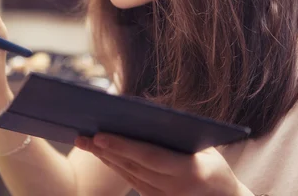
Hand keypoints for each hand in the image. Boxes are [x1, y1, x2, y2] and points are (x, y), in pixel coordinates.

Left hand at [75, 134, 250, 195]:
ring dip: (104, 158)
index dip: (123, 147)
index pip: (150, 157)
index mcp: (190, 170)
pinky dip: (115, 167)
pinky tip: (100, 154)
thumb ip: (177, 130)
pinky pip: (131, 182)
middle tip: (83, 134)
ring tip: (84, 141)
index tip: (100, 135)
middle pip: (133, 167)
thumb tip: (144, 109)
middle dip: (105, 151)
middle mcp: (175, 188)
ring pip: (128, 175)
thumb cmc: (215, 165)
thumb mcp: (204, 145)